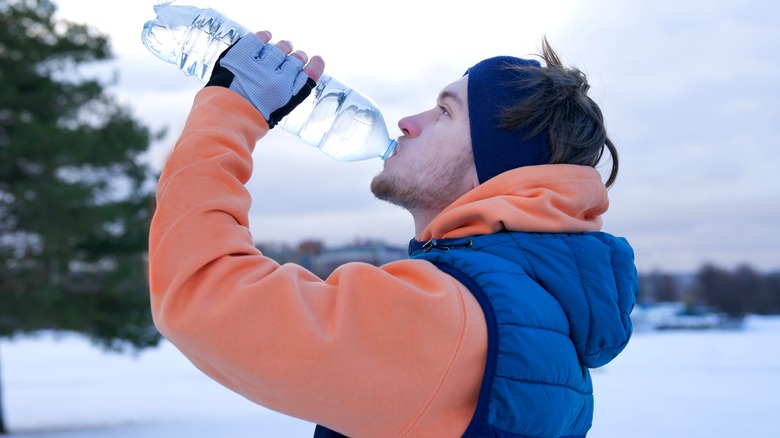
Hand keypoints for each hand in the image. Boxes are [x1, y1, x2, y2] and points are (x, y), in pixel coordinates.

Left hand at [206, 30, 325, 127]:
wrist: (225, 115)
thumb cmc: (251, 116)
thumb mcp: (277, 110)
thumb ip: (290, 92)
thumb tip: (299, 74)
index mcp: (287, 95)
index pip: (309, 74)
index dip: (315, 65)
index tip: (316, 60)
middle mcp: (277, 78)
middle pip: (296, 59)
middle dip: (297, 57)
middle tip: (295, 56)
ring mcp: (260, 65)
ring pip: (279, 49)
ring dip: (283, 47)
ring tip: (283, 47)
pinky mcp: (243, 55)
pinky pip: (258, 39)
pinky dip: (264, 37)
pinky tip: (266, 36)